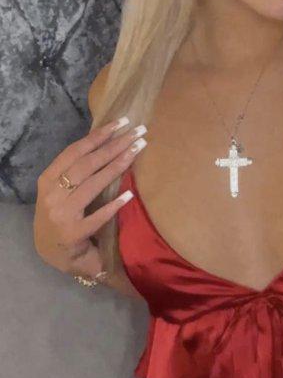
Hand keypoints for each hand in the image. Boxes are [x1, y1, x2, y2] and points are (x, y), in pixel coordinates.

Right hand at [34, 118, 146, 280]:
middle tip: (139, 131)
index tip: (121, 123)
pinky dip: (113, 206)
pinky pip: (96, 218)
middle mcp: (52, 195)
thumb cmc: (62, 215)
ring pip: (92, 185)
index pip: (75, 152)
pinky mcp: (72, 236)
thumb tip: (110, 141)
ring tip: (138, 149)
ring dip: (117, 165)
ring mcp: (61, 216)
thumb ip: (80, 170)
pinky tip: (129, 195)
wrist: (51, 254)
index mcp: (48, 180)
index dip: (98, 136)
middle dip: (114, 145)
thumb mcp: (63, 189)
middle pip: (87, 164)